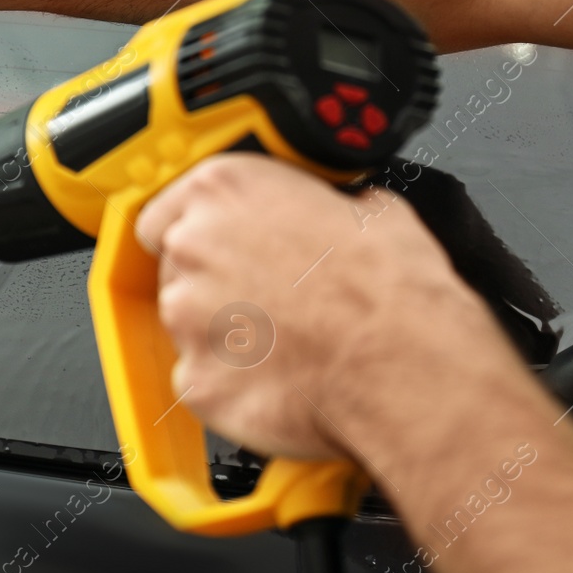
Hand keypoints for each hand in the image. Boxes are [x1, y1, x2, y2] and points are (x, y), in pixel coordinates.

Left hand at [136, 154, 506, 461]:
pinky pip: (203, 379)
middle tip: (270, 297)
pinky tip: (278, 377)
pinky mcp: (197, 380)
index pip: (166, 208)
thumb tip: (334, 210)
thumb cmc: (392, 291)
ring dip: (224, 333)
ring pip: (188, 326)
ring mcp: (188, 317)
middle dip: (216, 283)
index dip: (196, 231)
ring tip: (284, 341)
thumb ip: (321, 203)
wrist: (405, 367)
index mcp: (225, 189)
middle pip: (176, 267)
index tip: (216, 247)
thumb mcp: (369, 207)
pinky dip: (232, 382)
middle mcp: (193, 246)